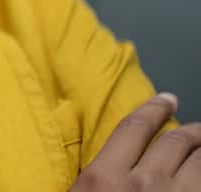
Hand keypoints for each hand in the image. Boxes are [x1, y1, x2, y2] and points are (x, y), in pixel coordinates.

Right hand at [72, 93, 200, 190]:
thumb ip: (91, 179)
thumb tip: (101, 165)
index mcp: (102, 178)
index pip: (134, 128)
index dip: (155, 110)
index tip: (167, 100)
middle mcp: (142, 182)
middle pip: (174, 142)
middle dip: (191, 132)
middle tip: (196, 128)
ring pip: (198, 160)